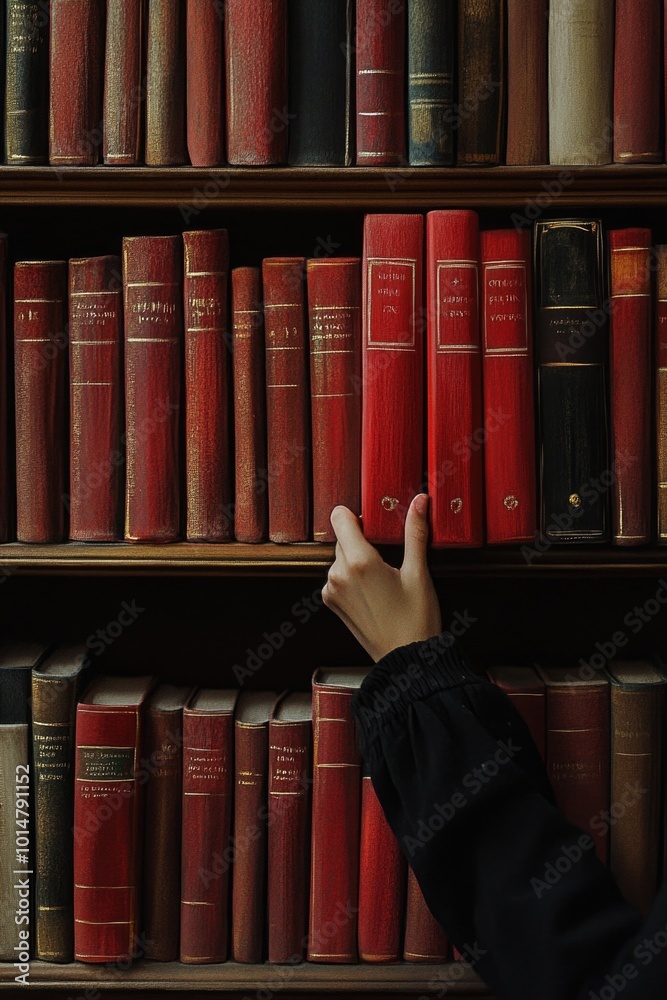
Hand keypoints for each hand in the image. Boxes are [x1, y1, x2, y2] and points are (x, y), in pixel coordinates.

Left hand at [322, 494, 441, 661]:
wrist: (405, 659)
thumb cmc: (416, 618)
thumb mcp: (419, 573)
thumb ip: (415, 533)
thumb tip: (419, 501)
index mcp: (359, 561)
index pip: (339, 517)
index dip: (357, 516)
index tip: (375, 525)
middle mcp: (338, 574)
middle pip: (343, 538)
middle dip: (361, 539)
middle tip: (388, 553)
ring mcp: (332, 589)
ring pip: (340, 557)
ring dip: (356, 559)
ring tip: (383, 576)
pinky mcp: (332, 602)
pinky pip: (338, 576)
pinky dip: (351, 576)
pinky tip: (374, 590)